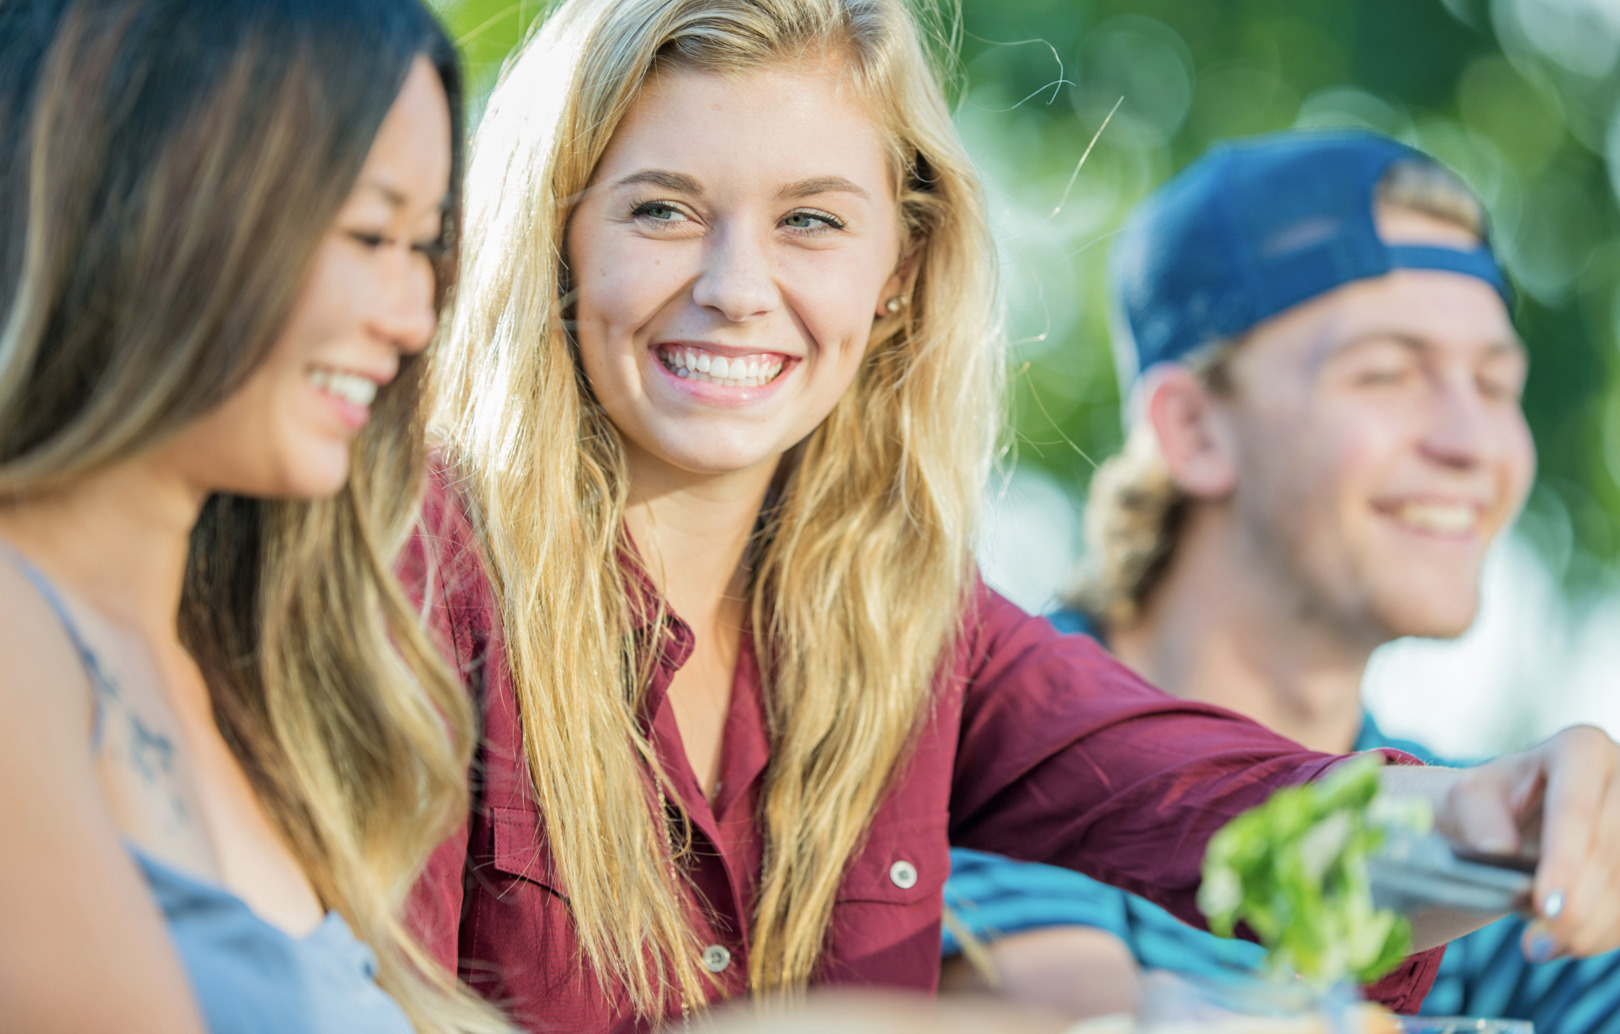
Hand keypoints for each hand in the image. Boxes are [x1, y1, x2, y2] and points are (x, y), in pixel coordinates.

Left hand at [1436, 725, 1619, 960]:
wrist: (1519, 816)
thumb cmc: (1494, 801)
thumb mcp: (1471, 796)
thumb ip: (1480, 817)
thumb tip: (1498, 851)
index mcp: (1581, 749)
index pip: (1576, 807)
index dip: (1564, 860)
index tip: (1544, 904)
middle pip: (1611, 849)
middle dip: (1577, 903)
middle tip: (1537, 943)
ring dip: (1593, 925)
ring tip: (1544, 948)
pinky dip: (1606, 931)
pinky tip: (1570, 944)